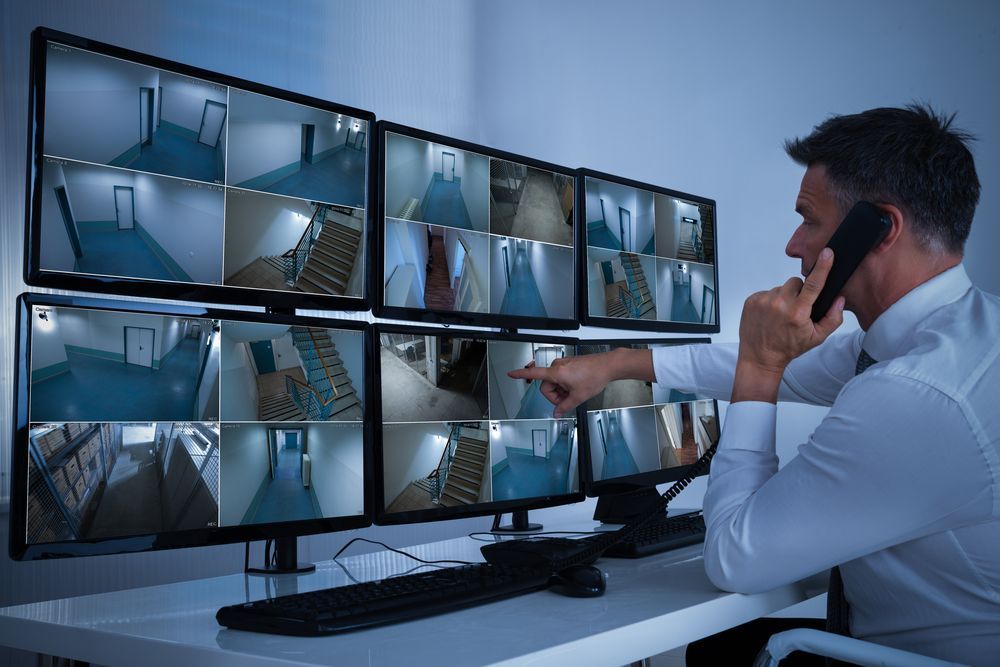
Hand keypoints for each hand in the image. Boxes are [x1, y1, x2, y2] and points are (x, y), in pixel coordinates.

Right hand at [507, 353, 617, 417]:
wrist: (607, 366)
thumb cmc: (594, 376)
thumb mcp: (579, 396)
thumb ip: (565, 406)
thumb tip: (557, 412)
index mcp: (556, 373)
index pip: (534, 373)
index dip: (520, 374)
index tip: (511, 374)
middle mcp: (558, 366)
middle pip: (547, 385)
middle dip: (555, 395)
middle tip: (567, 399)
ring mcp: (563, 364)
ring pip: (555, 382)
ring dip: (561, 390)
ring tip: (575, 391)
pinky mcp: (569, 364)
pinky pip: (561, 377)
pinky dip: (566, 384)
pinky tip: (576, 386)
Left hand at [734, 248, 844, 400]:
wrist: (760, 357)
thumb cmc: (788, 348)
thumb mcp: (817, 337)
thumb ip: (833, 318)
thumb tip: (839, 299)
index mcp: (797, 313)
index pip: (814, 284)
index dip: (822, 267)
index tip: (827, 253)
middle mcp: (779, 304)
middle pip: (797, 282)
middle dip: (800, 292)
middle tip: (796, 309)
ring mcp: (763, 301)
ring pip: (782, 288)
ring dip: (784, 297)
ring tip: (780, 315)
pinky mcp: (751, 300)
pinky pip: (767, 292)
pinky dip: (771, 301)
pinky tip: (770, 315)